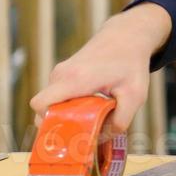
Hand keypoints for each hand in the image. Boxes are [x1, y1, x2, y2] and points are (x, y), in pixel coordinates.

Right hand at [29, 3, 171, 134]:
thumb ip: (120, 120)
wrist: (127, 36)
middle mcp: (62, 74)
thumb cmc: (131, 64)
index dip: (47, 123)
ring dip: (66, 113)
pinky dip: (68, 104)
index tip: (66, 133)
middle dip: (58, 123)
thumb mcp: (135, 95)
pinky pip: (57, 95)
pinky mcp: (63, 73)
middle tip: (81, 131)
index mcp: (75, 79)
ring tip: (90, 117)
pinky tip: (89, 106)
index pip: (40, 104)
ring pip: (51, 102)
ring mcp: (60, 72)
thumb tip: (101, 139)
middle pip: (44, 108)